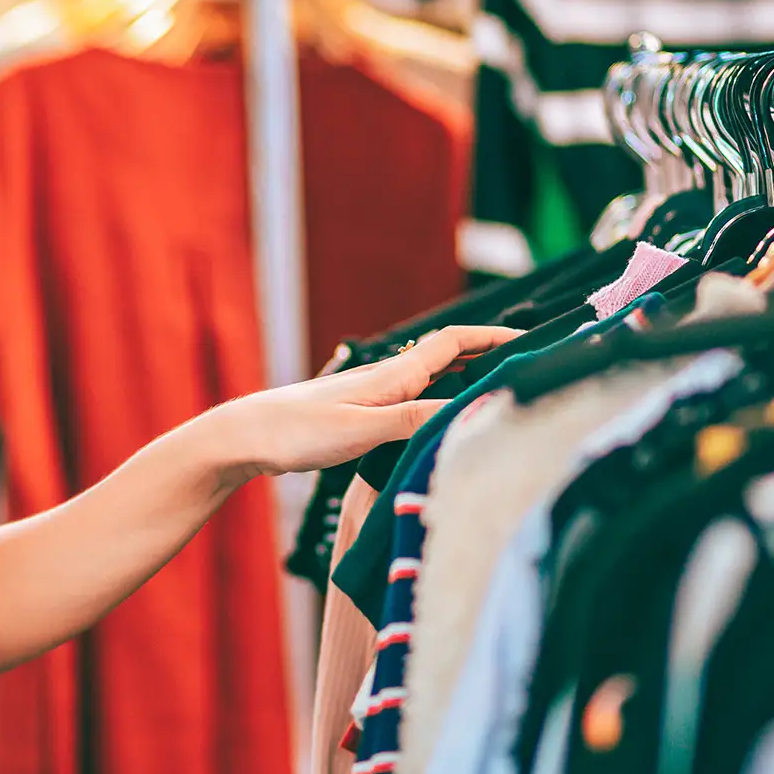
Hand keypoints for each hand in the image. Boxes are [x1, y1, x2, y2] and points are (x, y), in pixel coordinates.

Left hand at [210, 325, 522, 479]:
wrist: (246, 437)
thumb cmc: (297, 432)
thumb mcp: (360, 429)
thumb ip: (412, 420)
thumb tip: (466, 411)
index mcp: (393, 377)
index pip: (452, 343)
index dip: (491, 337)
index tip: (527, 339)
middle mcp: (386, 379)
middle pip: (447, 357)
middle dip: (485, 354)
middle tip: (522, 365)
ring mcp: (372, 395)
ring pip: (429, 378)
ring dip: (462, 377)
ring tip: (493, 389)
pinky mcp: (358, 414)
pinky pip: (411, 400)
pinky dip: (435, 401)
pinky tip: (438, 419)